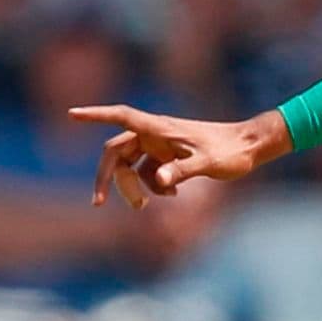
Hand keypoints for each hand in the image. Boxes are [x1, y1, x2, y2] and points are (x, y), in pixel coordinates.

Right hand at [72, 104, 290, 204]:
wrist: (250, 147)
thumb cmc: (231, 151)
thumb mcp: (208, 163)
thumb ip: (184, 171)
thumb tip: (161, 182)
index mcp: (160, 128)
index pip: (121, 116)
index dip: (95, 115)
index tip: (71, 114)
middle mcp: (155, 133)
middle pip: (116, 150)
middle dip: (107, 176)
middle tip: (98, 202)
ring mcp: (161, 145)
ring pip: (130, 164)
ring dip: (131, 186)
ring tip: (145, 206)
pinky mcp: (168, 156)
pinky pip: (148, 172)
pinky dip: (153, 186)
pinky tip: (173, 195)